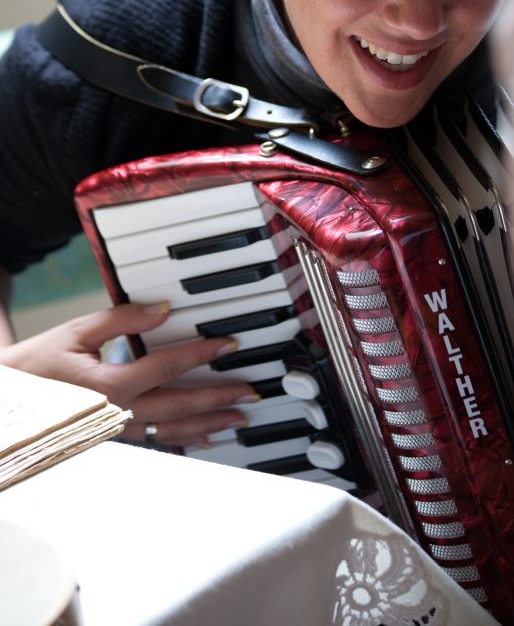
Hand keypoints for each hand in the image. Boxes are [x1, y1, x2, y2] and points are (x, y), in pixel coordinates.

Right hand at [0, 302, 258, 447]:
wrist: (8, 403)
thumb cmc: (36, 366)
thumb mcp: (76, 331)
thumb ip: (121, 319)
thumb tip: (161, 309)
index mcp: (110, 384)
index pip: (168, 366)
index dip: (202, 353)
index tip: (229, 345)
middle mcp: (117, 413)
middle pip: (179, 406)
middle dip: (219, 399)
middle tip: (249, 392)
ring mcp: (116, 431)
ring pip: (172, 432)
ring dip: (209, 425)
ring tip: (238, 419)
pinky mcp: (112, 439)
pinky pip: (156, 443)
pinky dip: (183, 441)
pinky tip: (204, 438)